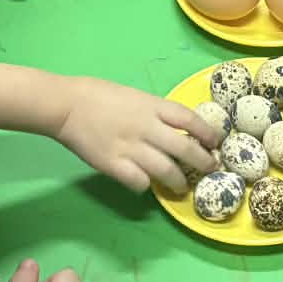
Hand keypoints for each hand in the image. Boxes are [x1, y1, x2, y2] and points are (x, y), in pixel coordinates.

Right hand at [53, 76, 223, 192]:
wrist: (66, 105)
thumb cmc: (98, 95)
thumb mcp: (134, 96)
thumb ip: (154, 112)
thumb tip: (175, 128)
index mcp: (151, 106)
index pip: (189, 119)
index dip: (207, 133)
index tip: (216, 142)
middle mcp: (146, 127)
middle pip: (185, 149)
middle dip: (202, 162)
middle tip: (209, 169)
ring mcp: (130, 147)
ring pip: (166, 171)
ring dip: (178, 182)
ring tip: (181, 187)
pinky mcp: (114, 165)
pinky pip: (140, 182)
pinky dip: (146, 185)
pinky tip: (145, 183)